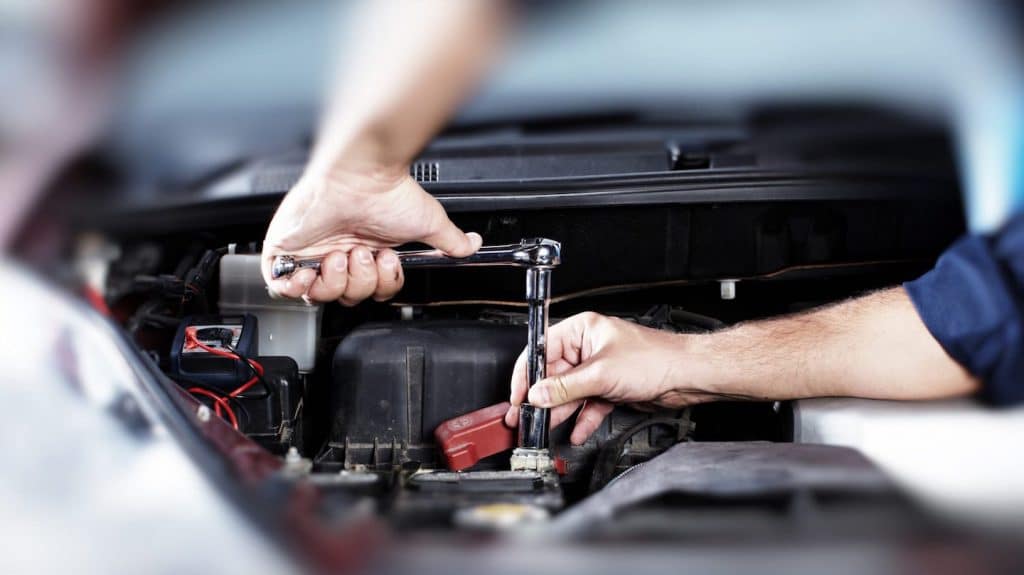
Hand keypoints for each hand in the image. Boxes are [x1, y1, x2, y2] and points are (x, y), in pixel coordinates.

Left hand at [261, 167, 480, 304]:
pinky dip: (298, 287)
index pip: (371, 291)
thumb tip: (472, 246)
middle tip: (364, 254)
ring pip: (318, 296)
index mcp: (368, 251)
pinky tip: (313, 270)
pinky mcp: (284, 249)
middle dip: (359, 282)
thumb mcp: (429, 222)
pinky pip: (283, 287)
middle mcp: (340, 253)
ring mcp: (311, 253)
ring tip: (340, 253)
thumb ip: (451, 241)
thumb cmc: (388, 192)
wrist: (358, 175)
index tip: (387, 261)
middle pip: (346, 298)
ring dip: (334, 281)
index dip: (380, 286)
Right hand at [505, 312, 716, 444]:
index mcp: (582, 330)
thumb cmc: (655, 359)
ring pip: (570, 393)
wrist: (687, 376)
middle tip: (526, 417)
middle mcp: (587, 348)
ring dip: (560, 411)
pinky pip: (587, 404)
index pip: (541, 350)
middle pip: (554, 375)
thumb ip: (566, 387)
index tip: (518, 395)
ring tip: (544, 428)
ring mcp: (598, 369)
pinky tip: (575, 432)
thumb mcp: (601, 373)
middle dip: (542, 398)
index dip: (527, 374)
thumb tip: (539, 394)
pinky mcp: (609, 387)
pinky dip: (582, 419)